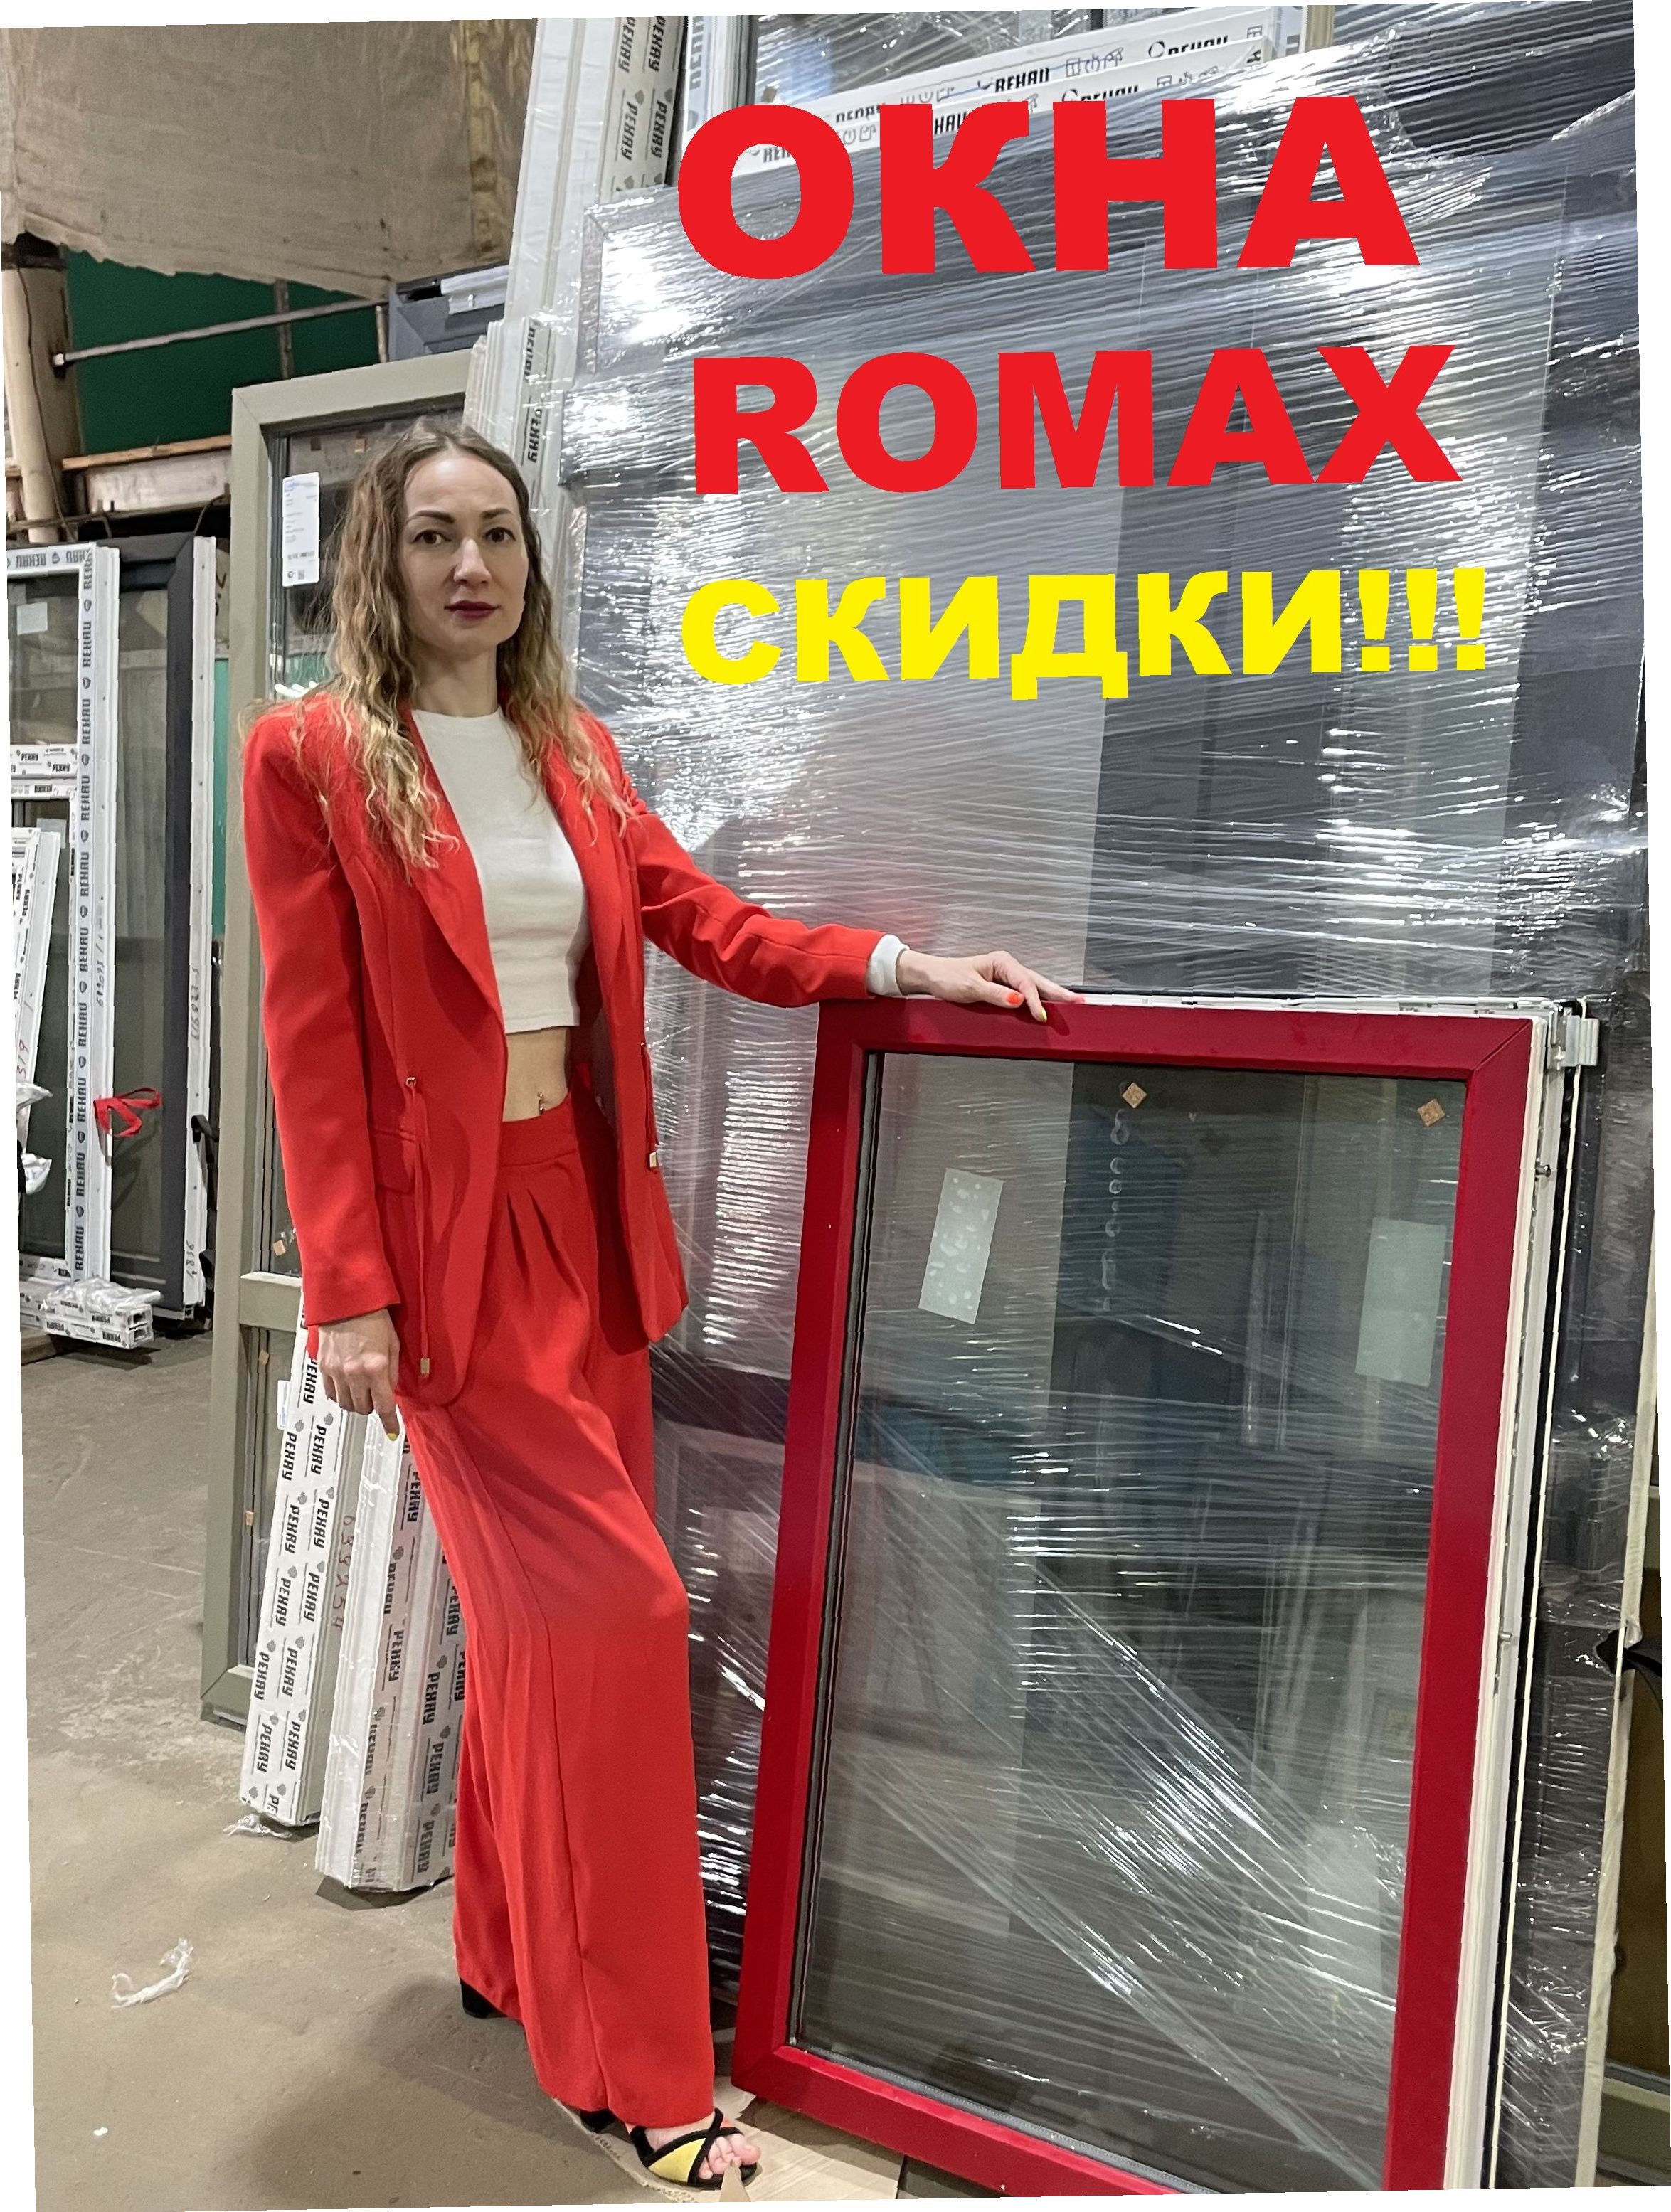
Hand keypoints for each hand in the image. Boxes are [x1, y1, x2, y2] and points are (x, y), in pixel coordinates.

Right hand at [316, 1307, 401, 1437]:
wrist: (346, 1303)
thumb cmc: (373, 1318)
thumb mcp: (393, 1345)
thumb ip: (392, 1372)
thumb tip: (390, 1391)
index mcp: (376, 1367)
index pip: (383, 1406)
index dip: (389, 1422)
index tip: (392, 1431)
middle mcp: (355, 1373)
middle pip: (363, 1409)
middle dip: (372, 1406)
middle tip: (376, 1395)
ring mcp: (337, 1371)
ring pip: (346, 1405)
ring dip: (356, 1402)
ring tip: (361, 1389)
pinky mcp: (324, 1367)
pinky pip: (331, 1394)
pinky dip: (340, 1395)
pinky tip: (347, 1385)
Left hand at [897, 948, 1083, 1022]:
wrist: (931, 976)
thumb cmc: (947, 977)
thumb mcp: (970, 987)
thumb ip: (995, 994)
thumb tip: (1018, 1000)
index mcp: (1002, 962)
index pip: (1026, 983)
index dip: (1035, 1000)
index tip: (1041, 1016)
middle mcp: (1007, 967)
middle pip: (1038, 981)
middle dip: (1059, 993)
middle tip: (1080, 1003)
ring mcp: (1005, 977)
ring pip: (1034, 987)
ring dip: (1052, 996)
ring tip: (1072, 1004)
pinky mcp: (1001, 987)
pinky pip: (1024, 993)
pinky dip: (1038, 1000)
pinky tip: (1047, 1007)